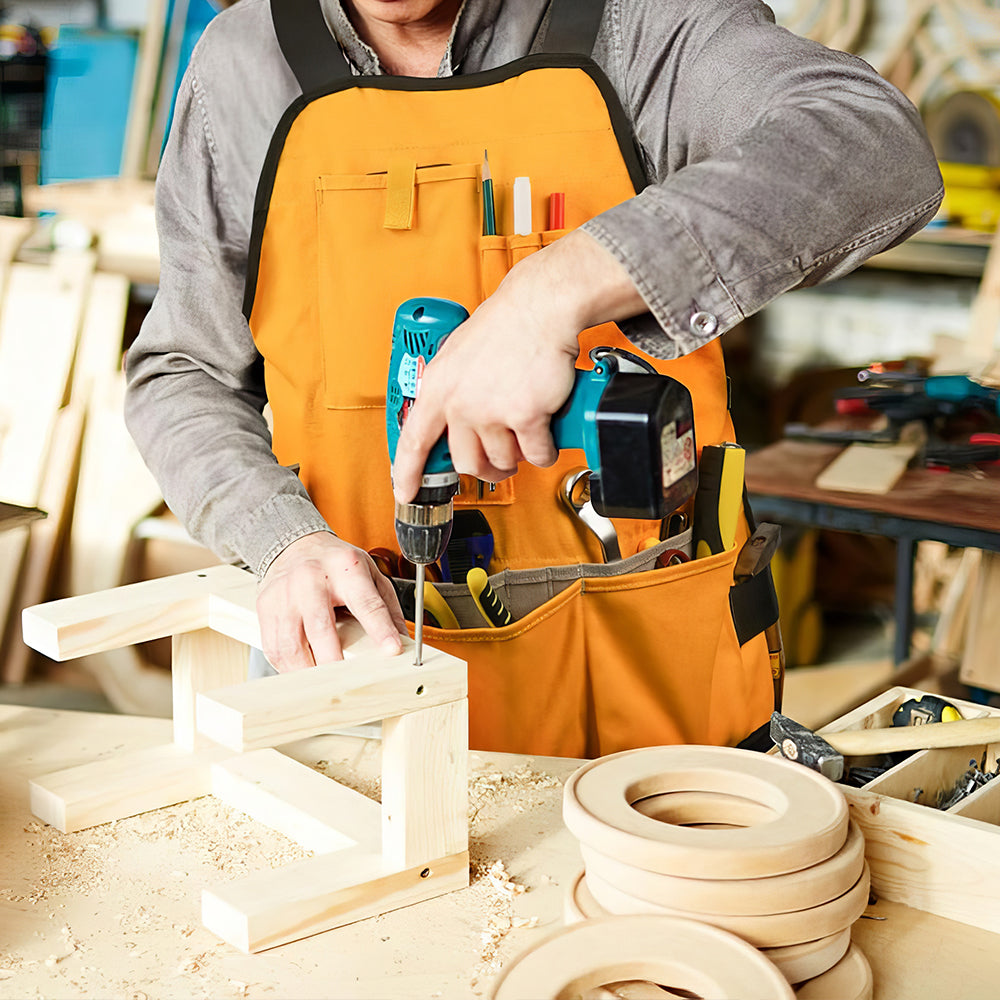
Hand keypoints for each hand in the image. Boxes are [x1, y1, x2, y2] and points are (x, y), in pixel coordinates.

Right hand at [256, 532, 406, 670]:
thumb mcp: (370, 573)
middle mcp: (311, 579)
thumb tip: (402, 640)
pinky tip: (303, 670)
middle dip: (334, 661)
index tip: (392, 651)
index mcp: (345, 568)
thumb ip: (387, 607)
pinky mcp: (265, 608)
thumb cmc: (336, 564)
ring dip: (308, 671)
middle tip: (348, 682)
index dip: (380, 629)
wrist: (294, 546)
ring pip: (292, 644)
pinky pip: (274, 648)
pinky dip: (289, 667)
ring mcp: (284, 594)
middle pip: (321, 628)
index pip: (366, 603)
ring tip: (324, 684)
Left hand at [391, 230, 645, 502]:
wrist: (538, 308)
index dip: (408, 472)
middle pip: (467, 463)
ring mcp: (492, 411)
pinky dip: (545, 453)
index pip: (414, 441)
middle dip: (486, 469)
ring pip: (504, 462)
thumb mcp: (458, 355)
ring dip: (518, 457)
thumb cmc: (504, 327)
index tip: (407, 492)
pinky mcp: (526, 416)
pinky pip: (536, 455)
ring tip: (526, 438)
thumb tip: (454, 420)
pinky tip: (547, 438)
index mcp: (439, 388)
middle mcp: (461, 403)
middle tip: (498, 464)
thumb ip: (452, 389)